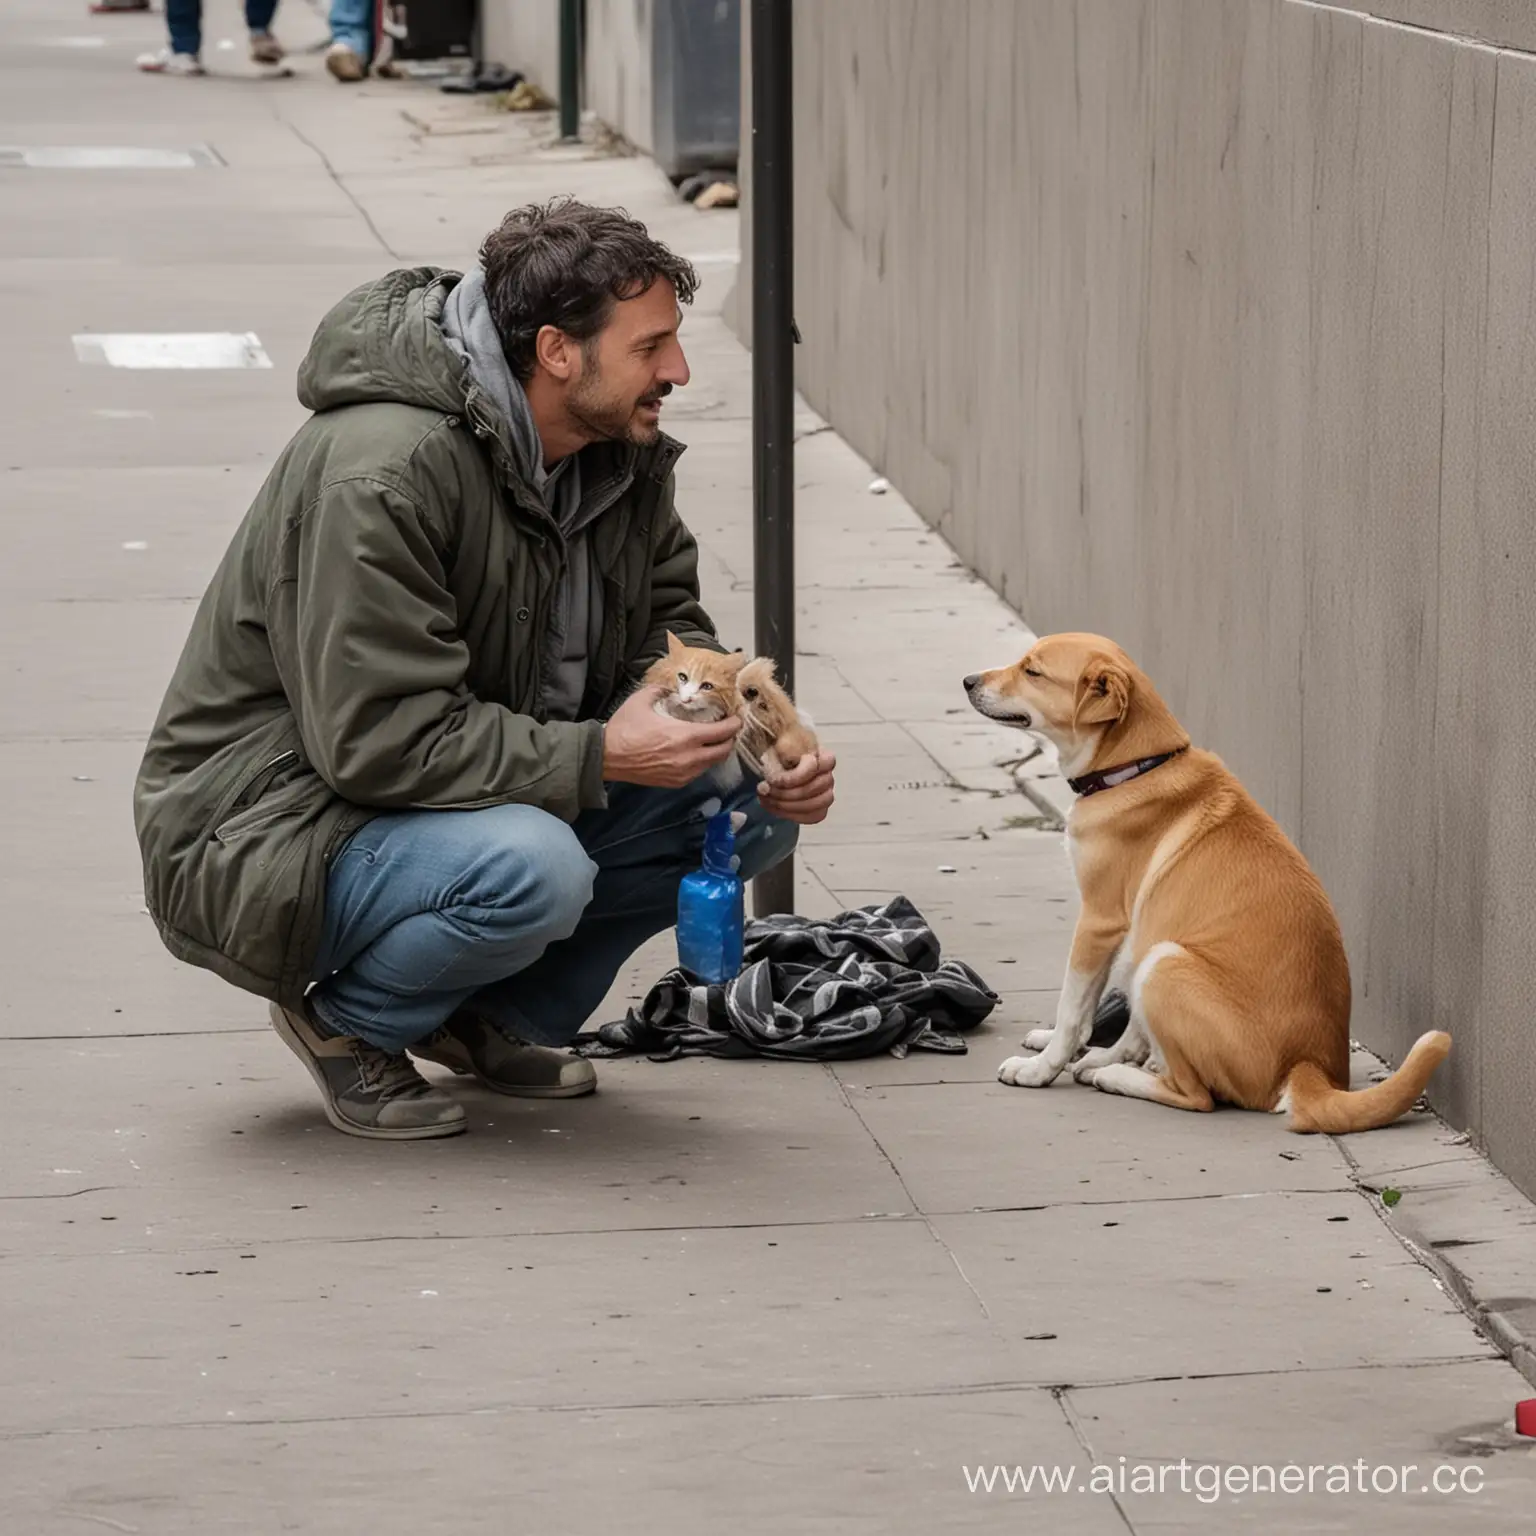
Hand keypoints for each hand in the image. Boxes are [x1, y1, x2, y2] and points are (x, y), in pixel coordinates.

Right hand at [602, 686, 740, 787]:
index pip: (722, 732)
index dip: (734, 725)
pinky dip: (703, 762)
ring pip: (712, 763)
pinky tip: (696, 752)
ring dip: (717, 751)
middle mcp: (689, 758)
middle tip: (729, 729)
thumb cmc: (623, 729)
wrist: (606, 758)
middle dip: (730, 739)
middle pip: (723, 751)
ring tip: (714, 740)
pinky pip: (698, 772)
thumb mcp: (641, 700)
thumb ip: (660, 690)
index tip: (737, 718)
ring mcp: (683, 773)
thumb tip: (671, 687)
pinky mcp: (675, 782)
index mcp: (684, 736)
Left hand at [758, 748, 836, 824]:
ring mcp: (825, 792)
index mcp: (821, 755)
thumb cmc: (777, 751)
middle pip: (816, 788)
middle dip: (787, 793)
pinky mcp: (819, 808)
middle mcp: (827, 774)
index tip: (772, 778)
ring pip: (816, 805)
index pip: (819, 766)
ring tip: (768, 799)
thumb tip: (788, 751)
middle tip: (765, 789)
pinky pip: (814, 817)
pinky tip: (775, 808)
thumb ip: (786, 743)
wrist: (773, 763)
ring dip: (788, 806)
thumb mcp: (778, 740)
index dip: (795, 776)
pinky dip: (793, 815)